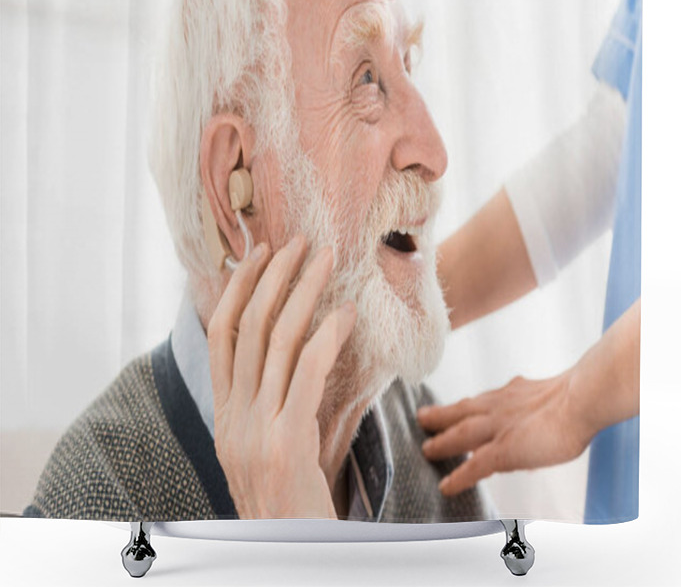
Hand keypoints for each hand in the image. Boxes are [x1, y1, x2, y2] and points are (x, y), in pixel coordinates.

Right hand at [207, 233, 356, 518]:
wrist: (289, 557)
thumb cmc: (287, 504)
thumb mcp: (261, 450)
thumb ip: (264, 405)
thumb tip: (289, 352)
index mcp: (223, 416)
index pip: (221, 335)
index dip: (238, 288)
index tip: (258, 254)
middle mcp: (231, 417)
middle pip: (247, 328)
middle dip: (271, 277)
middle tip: (296, 241)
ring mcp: (254, 431)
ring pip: (275, 341)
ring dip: (301, 292)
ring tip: (324, 258)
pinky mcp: (285, 444)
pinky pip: (306, 373)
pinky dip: (325, 336)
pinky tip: (344, 311)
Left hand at [417, 371, 592, 496]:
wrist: (579, 400)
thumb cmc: (576, 397)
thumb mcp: (549, 394)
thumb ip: (535, 402)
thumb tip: (537, 410)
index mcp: (512, 393)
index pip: (482, 400)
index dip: (467, 405)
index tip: (456, 407)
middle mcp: (499, 406)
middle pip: (462, 410)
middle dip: (441, 415)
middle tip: (423, 417)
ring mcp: (497, 427)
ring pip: (460, 434)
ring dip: (441, 442)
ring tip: (426, 450)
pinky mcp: (502, 450)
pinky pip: (473, 466)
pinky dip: (458, 477)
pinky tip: (447, 486)